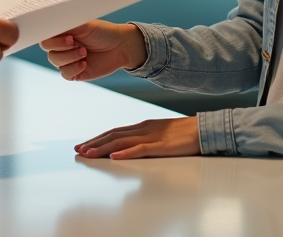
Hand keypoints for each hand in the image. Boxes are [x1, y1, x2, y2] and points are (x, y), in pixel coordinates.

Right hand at [40, 20, 146, 81]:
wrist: (120, 46)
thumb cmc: (103, 32)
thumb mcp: (85, 25)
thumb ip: (67, 25)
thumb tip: (52, 23)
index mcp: (62, 33)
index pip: (45, 37)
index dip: (53, 39)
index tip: (69, 36)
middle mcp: (62, 46)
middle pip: (49, 50)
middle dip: (62, 48)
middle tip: (77, 43)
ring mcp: (68, 60)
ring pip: (56, 62)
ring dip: (70, 57)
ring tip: (84, 52)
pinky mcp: (75, 72)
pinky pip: (65, 74)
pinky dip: (74, 68)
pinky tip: (85, 63)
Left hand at [75, 117, 199, 159]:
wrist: (204, 129)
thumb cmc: (184, 134)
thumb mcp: (160, 136)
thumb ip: (145, 141)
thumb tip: (128, 151)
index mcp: (143, 126)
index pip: (115, 132)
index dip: (98, 138)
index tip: (84, 144)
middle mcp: (143, 129)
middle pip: (113, 136)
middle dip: (94, 143)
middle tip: (78, 150)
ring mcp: (152, 137)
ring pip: (122, 142)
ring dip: (103, 148)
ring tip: (89, 153)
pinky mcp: (162, 147)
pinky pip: (141, 150)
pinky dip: (126, 153)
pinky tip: (116, 157)